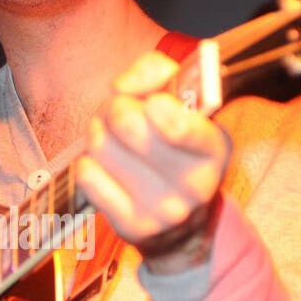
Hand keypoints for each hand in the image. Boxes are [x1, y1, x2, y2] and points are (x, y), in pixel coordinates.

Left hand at [76, 48, 231, 270]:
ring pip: (100, 146)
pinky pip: (86, 174)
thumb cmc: (175, 146)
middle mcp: (195, 185)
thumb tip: (121, 86)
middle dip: (115, 108)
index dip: (158, 106)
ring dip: (99, 133)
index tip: (153, 104)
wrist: (181, 223)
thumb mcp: (182, 102)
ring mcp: (163, 211)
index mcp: (215, 147)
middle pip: (126, 123)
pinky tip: (106, 167)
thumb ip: (156, 72)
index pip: (182, 126)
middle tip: (121, 113)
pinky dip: (89, 163)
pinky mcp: (132, 228)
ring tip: (113, 140)